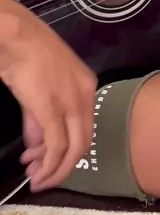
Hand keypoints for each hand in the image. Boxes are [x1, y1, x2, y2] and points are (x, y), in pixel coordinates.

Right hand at [0, 0, 95, 191]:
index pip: (85, 128)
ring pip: (73, 149)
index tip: (47, 162)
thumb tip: (36, 146)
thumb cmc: (27, 55)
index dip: (68, 151)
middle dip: (62, 166)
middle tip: (41, 178)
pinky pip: (57, 146)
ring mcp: (72, 102)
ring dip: (54, 170)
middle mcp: (85, 95)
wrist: (16, 36)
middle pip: (84, 143)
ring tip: (35, 178)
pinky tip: (32, 168)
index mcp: (87, 86)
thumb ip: (39, 120)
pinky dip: (48, 164)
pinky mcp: (53, 109)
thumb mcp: (40, 89)